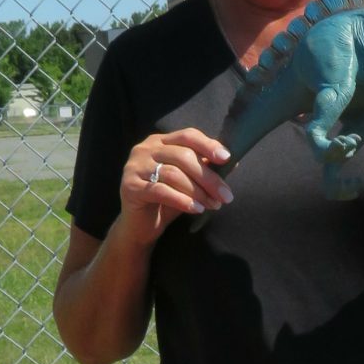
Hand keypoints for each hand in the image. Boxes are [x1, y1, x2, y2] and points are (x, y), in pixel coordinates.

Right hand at [117, 127, 234, 246]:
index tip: (227, 159)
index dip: (208, 145)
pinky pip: (161, 190)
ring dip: (198, 191)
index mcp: (160, 142)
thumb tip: (234, 161)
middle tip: (226, 196)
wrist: (139, 227)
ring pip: (173, 174)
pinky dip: (182, 200)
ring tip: (213, 205)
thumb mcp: (189, 183)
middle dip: (208, 177)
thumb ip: (205, 169)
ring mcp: (134, 166)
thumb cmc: (166, 201)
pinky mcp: (130, 186)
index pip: (187, 135)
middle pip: (183, 156)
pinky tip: (196, 209)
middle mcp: (145, 149)